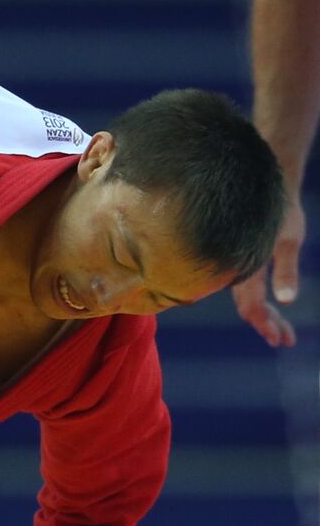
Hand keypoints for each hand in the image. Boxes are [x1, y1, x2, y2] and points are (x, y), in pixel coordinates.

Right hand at [232, 197, 304, 346]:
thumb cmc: (278, 209)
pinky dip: (260, 303)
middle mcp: (236, 271)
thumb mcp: (289, 239)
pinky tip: (272, 306)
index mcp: (246, 268)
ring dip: (265, 317)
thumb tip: (287, 300)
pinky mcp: (242, 262)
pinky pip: (247, 289)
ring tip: (282, 331)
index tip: (280, 340)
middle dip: (268, 326)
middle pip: (249, 309)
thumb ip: (285, 270)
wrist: (260, 185)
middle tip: (285, 340)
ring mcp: (237, 267)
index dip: (266, 325)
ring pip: (248, 300)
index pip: (253, 307)